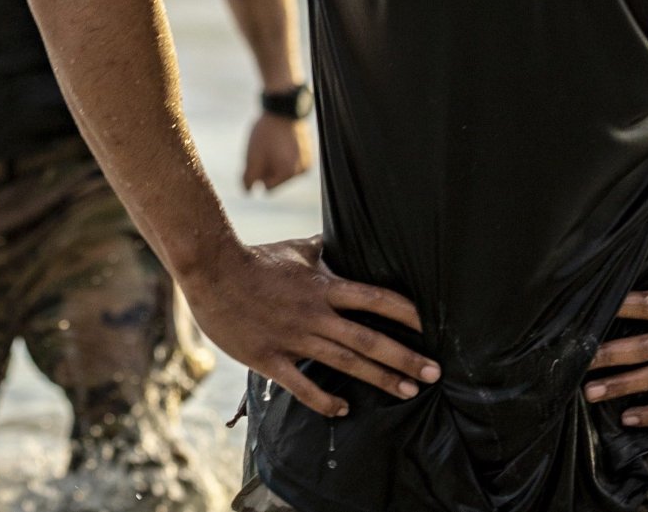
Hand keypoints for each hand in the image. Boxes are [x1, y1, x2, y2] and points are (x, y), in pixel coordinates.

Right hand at [181, 235, 439, 416]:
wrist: (212, 272)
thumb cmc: (256, 258)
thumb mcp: (296, 248)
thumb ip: (324, 249)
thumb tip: (345, 236)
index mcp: (324, 287)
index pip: (376, 299)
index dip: (407, 313)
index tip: (431, 327)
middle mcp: (315, 315)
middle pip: (369, 339)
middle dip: (405, 358)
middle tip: (435, 374)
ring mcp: (293, 338)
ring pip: (345, 363)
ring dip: (379, 379)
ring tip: (408, 392)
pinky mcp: (269, 358)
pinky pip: (302, 385)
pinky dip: (324, 401)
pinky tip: (343, 410)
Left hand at [242, 112, 312, 191]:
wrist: (283, 107)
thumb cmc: (265, 133)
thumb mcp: (252, 157)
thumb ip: (249, 178)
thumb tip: (249, 192)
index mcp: (288, 173)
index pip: (268, 188)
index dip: (258, 175)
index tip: (257, 157)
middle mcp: (302, 170)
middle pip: (277, 180)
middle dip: (268, 168)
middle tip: (263, 149)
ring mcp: (307, 160)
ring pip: (284, 170)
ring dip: (275, 161)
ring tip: (272, 144)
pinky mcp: (308, 152)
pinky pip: (292, 161)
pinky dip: (283, 155)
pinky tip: (279, 141)